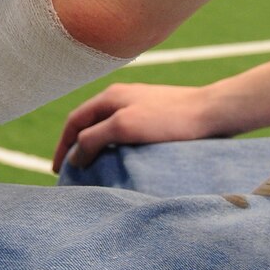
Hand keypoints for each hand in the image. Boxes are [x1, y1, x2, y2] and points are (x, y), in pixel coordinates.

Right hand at [53, 82, 227, 171]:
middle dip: (77, 147)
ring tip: (94, 171)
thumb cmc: (168, 118)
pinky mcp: (155, 118)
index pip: (74, 121)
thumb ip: (93, 138)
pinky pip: (125, 134)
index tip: (57, 170)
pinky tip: (122, 162)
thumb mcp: (124, 127)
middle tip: (72, 172)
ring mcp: (139, 107)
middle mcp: (121, 98)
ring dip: (97, 148)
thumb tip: (74, 156)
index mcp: (110, 96)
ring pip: (108, 129)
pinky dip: (116, 148)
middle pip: (89, 124)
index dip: (62, 146)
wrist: (211, 113)